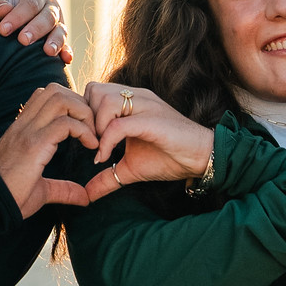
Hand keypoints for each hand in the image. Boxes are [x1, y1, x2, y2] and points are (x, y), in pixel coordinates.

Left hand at [0, 0, 73, 64]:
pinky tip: (66, 59)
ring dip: (55, 41)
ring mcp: (58, 24)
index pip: (30, 3)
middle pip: (48, 17)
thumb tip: (3, 11)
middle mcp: (50, 7)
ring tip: (47, 52)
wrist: (10, 16)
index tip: (3, 30)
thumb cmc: (0, 6)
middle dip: (36, 29)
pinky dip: (67, 52)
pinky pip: (67, 46)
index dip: (18, 16)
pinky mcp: (60, 40)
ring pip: (61, 30)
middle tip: (23, 41)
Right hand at [0, 83, 95, 216]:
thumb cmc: (11, 198)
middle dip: (80, 104)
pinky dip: (84, 130)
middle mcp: (24, 125)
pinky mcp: (34, 145)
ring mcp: (28, 132)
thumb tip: (84, 196)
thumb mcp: (42, 190)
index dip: (70, 104)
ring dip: (83, 113)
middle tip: (92, 128)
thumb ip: (63, 188)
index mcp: (23, 130)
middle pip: (55, 91)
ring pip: (60, 100)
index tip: (84, 126)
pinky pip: (65, 123)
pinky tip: (91, 146)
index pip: (45, 96)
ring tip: (92, 135)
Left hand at [78, 82, 213, 200]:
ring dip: (96, 127)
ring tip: (100, 149)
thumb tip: (86, 194)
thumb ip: (107, 177)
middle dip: (87, 117)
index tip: (86, 141)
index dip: (84, 115)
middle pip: (95, 90)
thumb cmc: (169, 158)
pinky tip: (105, 158)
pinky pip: (119, 124)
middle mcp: (137, 97)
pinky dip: (106, 141)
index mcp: (131, 101)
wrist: (201, 158)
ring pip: (105, 101)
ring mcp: (145, 106)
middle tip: (91, 143)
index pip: (93, 91)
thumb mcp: (131, 168)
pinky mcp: (152, 120)